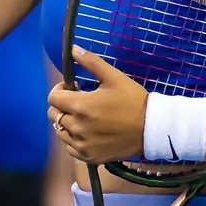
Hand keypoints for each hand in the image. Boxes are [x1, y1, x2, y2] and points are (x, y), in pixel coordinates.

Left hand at [47, 47, 146, 163]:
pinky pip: (71, 148)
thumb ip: (91, 62)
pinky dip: (74, 140)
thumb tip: (72, 49)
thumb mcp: (114, 77)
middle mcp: (78, 127)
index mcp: (81, 106)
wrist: (153, 129)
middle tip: (78, 101)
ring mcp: (82, 144)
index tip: (72, 87)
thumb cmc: (134, 101)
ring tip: (83, 117)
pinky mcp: (90, 157)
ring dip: (67, 122)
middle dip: (61, 105)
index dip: (59, 89)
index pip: (53, 97)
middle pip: (53, 114)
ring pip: (60, 131)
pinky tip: (87, 133)